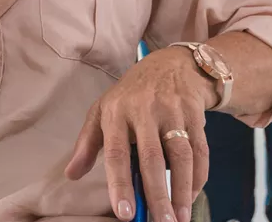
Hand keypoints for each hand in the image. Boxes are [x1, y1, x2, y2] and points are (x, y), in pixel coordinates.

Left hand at [64, 48, 214, 221]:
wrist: (171, 65)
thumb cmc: (132, 94)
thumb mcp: (103, 110)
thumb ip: (87, 143)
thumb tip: (71, 175)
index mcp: (116, 111)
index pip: (116, 152)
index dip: (120, 184)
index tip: (125, 213)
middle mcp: (144, 109)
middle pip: (152, 158)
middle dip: (157, 195)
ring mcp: (172, 110)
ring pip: (181, 155)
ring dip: (182, 190)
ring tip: (180, 217)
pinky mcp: (194, 112)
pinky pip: (200, 150)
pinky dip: (198, 176)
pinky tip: (192, 196)